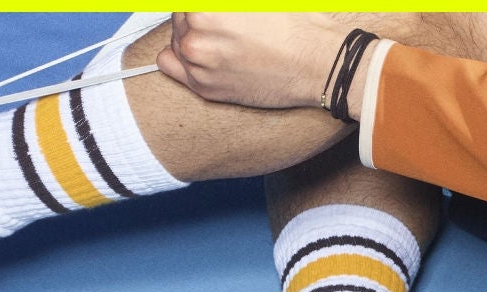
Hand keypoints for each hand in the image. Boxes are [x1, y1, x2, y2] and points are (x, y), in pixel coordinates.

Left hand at [158, 13, 346, 108]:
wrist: (317, 64)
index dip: (207, 6)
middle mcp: (196, 31)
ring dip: (191, 35)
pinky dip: (179, 57)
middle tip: (225, 23)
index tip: (220, 13)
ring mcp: (198, 62)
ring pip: (176, 38)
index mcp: (207, 6)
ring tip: (222, 39)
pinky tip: (201, 54)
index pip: (187, 2)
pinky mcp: (205, 87)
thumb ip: (223, 3)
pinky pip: (169, 65)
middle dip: (198, 15)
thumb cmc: (296, 26)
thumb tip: (216, 7)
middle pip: (181, 15)